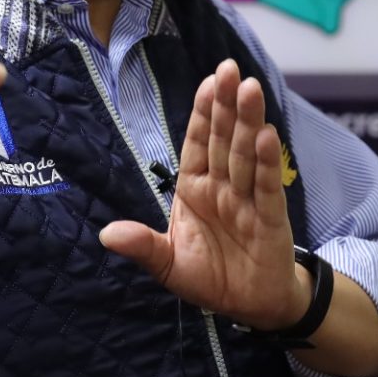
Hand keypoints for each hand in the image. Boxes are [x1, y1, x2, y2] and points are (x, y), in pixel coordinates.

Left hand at [100, 59, 309, 329]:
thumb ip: (143, 247)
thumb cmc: (211, 278)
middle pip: (225, 140)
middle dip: (227, 105)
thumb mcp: (168, 265)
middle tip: (230, 68)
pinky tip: (267, 135)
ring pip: (246, 155)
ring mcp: (248, 200)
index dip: (204, 114)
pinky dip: (267, 162)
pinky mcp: (270, 218)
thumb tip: (107, 235)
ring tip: (250, 89)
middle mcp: (223, 187)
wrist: (252, 307)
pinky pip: (267, 186)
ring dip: (248, 122)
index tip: (209, 83)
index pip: (199, 144)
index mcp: (195, 189)